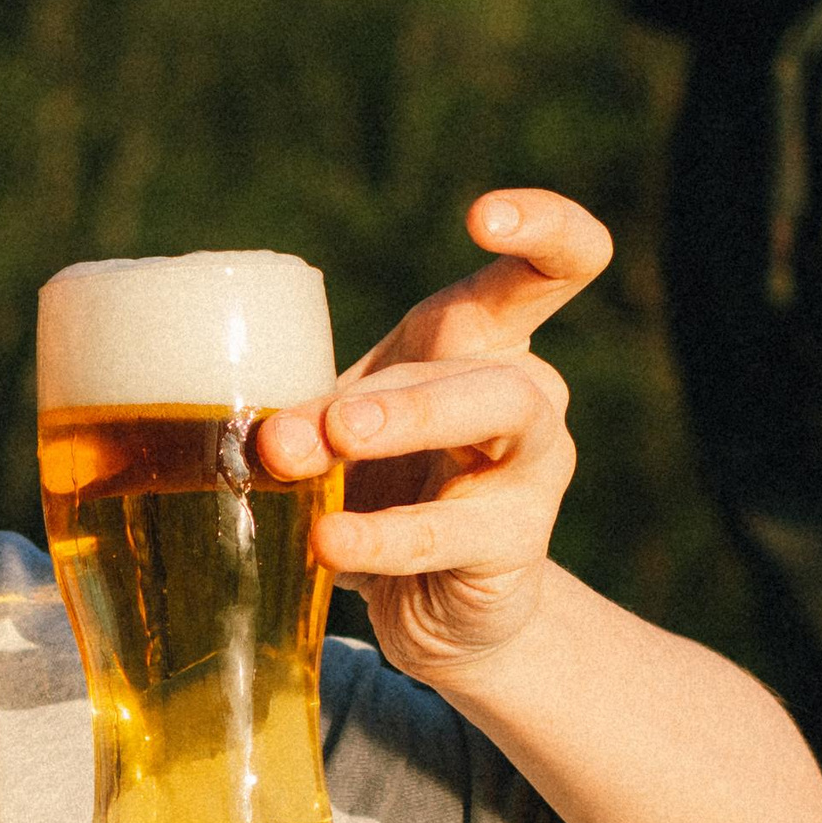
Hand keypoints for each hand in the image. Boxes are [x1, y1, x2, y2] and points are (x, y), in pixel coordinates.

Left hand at [253, 190, 607, 685]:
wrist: (426, 605)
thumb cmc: (383, 486)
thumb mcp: (337, 436)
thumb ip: (305, 423)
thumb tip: (267, 439)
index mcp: (486, 342)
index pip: (554, 267)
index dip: (542, 227)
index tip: (482, 217)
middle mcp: (529, 397)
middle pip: (489, 373)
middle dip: (404, 392)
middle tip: (333, 420)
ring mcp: (534, 471)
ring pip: (497, 423)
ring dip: (412, 424)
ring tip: (337, 441)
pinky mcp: (515, 542)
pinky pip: (448, 533)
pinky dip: (382, 536)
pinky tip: (330, 541)